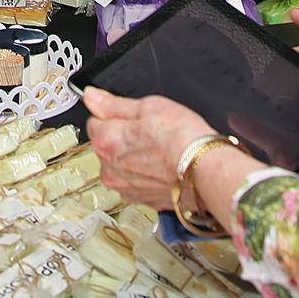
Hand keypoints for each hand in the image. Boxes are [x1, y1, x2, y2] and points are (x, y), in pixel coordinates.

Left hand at [83, 88, 212, 209]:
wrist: (206, 171)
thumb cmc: (181, 138)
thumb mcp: (147, 106)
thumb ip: (113, 103)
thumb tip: (92, 96)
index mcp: (105, 141)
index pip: (96, 120)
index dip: (115, 115)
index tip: (131, 116)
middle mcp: (109, 170)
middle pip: (107, 145)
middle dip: (123, 138)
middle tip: (149, 132)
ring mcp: (125, 188)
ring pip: (121, 165)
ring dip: (134, 158)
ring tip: (159, 150)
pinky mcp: (142, 201)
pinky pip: (136, 182)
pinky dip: (146, 176)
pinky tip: (163, 167)